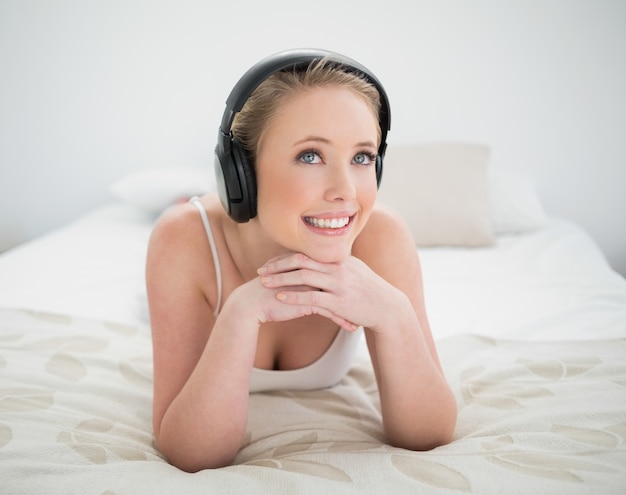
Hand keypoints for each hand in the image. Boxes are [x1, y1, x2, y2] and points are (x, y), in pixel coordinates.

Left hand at [257, 252, 399, 331]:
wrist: (387, 306)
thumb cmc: (369, 290)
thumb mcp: (353, 270)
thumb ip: (336, 265)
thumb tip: (320, 261)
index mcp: (338, 259)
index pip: (306, 253)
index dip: (285, 258)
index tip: (269, 263)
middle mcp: (337, 268)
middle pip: (301, 261)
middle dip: (278, 265)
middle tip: (261, 271)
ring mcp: (338, 284)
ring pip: (303, 277)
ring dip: (281, 280)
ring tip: (265, 283)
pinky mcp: (339, 302)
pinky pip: (312, 297)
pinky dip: (294, 296)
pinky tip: (281, 298)